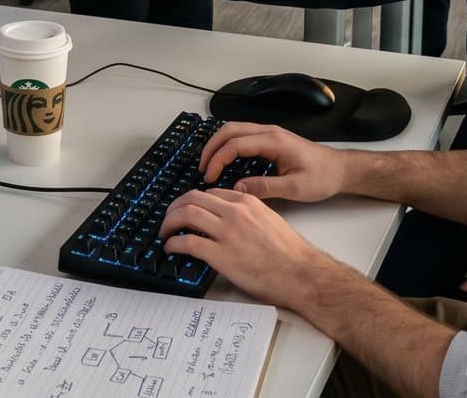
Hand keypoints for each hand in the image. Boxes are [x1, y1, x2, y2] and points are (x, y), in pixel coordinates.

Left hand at [159, 188, 333, 307]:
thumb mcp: (270, 220)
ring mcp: (227, 233)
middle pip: (193, 198)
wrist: (301, 273)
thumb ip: (249, 215)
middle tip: (169, 217)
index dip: (193, 199)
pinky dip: (173, 243)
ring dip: (169, 222)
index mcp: (247, 203)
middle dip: (175, 206)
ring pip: (186, 214)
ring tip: (165, 231)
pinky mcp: (222, 256)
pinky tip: (171, 248)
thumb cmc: (291, 253)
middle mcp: (235, 213)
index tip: (187, 208)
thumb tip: (231, 221)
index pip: (210, 192)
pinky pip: (188, 242)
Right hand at [195, 122, 347, 203]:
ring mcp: (270, 134)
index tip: (209, 176)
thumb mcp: (295, 187)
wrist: (341, 169)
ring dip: (218, 145)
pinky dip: (228, 145)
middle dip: (211, 147)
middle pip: (230, 130)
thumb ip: (265, 187)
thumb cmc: (323, 176)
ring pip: (235, 130)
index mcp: (275, 141)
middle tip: (202, 168)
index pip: (236, 144)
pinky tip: (224, 160)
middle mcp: (270, 132)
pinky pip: (243, 136)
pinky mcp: (271, 140)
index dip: (218, 160)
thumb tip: (238, 189)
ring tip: (208, 164)